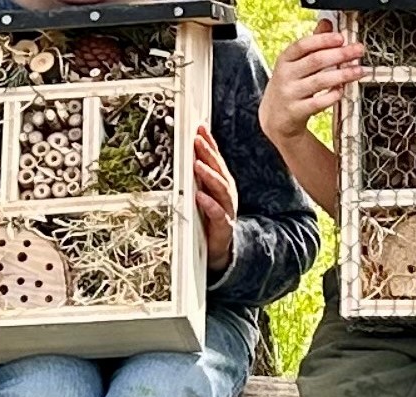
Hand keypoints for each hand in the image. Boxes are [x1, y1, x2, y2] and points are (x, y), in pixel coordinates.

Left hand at [192, 126, 238, 271]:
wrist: (220, 249)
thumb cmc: (210, 218)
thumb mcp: (204, 193)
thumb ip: (199, 176)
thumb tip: (188, 153)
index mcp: (221, 184)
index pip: (216, 159)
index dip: (210, 143)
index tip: (200, 127)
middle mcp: (226, 194)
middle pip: (219, 170)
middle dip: (209, 154)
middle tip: (197, 139)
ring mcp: (226, 209)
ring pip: (221, 189)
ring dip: (209, 176)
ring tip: (198, 165)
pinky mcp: (223, 226)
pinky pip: (218, 214)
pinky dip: (209, 204)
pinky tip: (200, 196)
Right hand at [264, 21, 362, 141]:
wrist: (275, 118)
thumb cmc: (289, 86)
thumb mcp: (294, 64)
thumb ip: (312, 45)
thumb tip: (326, 24)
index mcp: (285, 60)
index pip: (303, 45)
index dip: (323, 40)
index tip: (340, 38)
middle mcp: (286, 75)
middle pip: (315, 61)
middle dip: (340, 54)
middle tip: (357, 51)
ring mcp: (290, 94)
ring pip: (320, 81)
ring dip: (343, 74)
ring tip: (358, 70)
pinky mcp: (297, 111)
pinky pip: (318, 102)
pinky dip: (333, 95)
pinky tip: (342, 90)